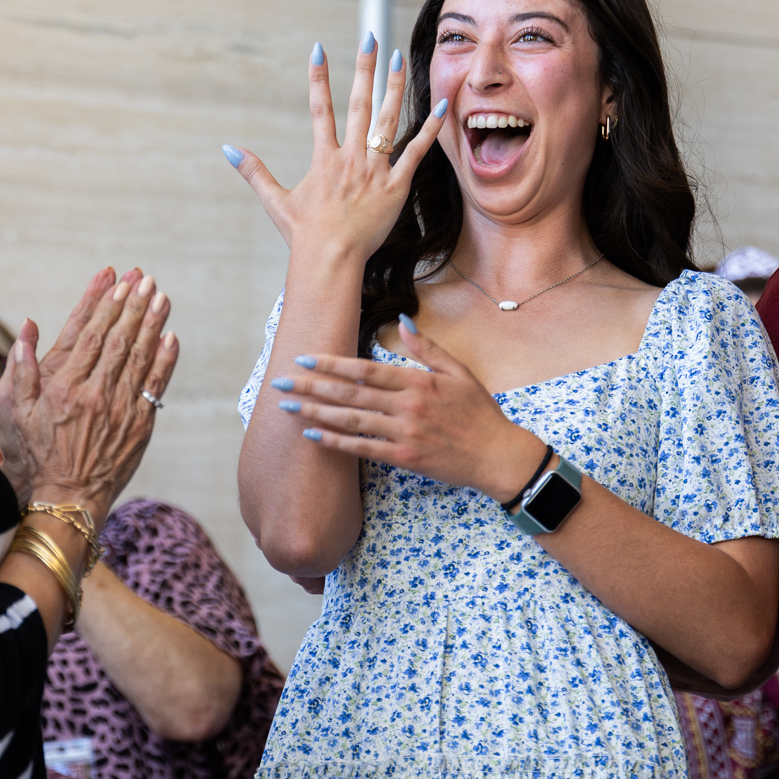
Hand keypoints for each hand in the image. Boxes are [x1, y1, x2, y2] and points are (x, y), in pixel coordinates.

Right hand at [0, 268, 180, 528]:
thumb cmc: (37, 456)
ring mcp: (121, 409)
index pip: (89, 335)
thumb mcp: (13, 414)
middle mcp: (95, 393)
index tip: (117, 283)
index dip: (106, 306)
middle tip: (145, 279)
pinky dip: (164, 360)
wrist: (67, 498)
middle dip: (134, 305)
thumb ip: (20, 370)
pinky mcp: (140, 425)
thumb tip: (28, 329)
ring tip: (161, 297)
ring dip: (153, 324)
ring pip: (140, 357)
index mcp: (64, 387)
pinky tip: (171, 338)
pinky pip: (154, 386)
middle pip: (119, 339)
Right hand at [222, 36, 447, 261]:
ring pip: (388, 121)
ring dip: (394, 87)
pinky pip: (416, 153)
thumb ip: (254, 171)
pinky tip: (442, 106)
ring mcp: (374, 170)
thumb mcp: (275, 201)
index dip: (318, 78)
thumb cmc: (303, 235)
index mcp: (324, 159)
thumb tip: (228, 148)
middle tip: (370, 37)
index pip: (320, 110)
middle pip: (358, 105)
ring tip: (399, 59)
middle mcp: (350, 158)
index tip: (319, 49)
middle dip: (363, 69)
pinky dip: (430, 130)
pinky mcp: (396, 187)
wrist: (330, 260)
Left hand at [270, 315, 538, 500]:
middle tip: (280, 381)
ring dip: (317, 413)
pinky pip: (363, 449)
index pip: (367, 369)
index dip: (333, 362)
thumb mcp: (460, 372)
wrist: (497, 455)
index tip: (305, 357)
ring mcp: (405, 433)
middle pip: (351, 393)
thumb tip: (402, 322)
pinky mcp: (405, 457)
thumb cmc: (480, 412)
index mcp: (419, 381)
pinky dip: (336, 443)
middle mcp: (408, 405)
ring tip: (288, 407)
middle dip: (313, 385)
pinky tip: (313, 436)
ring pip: (352, 421)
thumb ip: (428, 348)